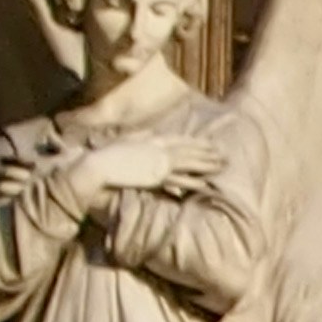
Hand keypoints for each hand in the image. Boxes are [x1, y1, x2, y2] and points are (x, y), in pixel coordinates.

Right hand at [60, 135, 210, 216]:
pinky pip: (177, 180)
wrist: (96, 164)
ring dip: (206, 164)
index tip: (209, 142)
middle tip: (225, 155)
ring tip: (222, 167)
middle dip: (207, 152)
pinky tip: (204, 185)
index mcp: (150, 139)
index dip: (195, 141)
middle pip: (187, 149)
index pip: (178, 139)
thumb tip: (152, 135)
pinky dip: (191, 182)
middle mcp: (157, 149)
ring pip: (188, 162)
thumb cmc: (106, 154)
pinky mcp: (154, 176)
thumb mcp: (126, 140)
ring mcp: (156, 162)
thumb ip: (140, 137)